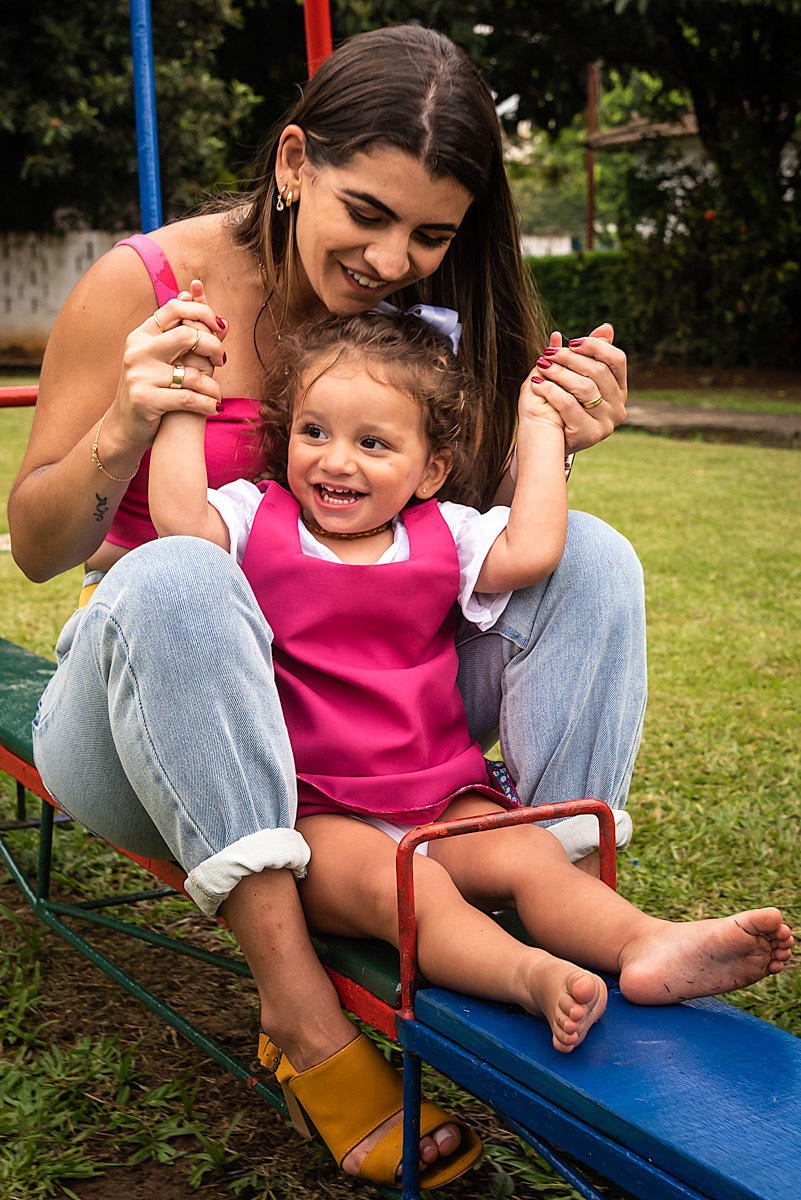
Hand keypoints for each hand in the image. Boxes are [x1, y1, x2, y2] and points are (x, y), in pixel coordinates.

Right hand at [110, 284, 226, 447]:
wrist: (125, 426)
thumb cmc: (151, 387)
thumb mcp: (161, 354)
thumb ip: (178, 326)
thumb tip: (193, 290)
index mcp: (141, 334)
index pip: (175, 308)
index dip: (203, 312)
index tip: (221, 327)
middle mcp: (137, 351)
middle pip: (187, 335)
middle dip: (213, 346)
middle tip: (222, 359)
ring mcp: (139, 375)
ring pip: (192, 373)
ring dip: (213, 386)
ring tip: (217, 394)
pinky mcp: (145, 400)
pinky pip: (188, 399)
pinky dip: (207, 404)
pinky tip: (214, 407)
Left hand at [527, 323, 626, 451]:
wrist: (549, 440)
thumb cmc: (562, 404)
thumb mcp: (576, 376)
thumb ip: (590, 353)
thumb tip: (607, 327)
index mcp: (619, 389)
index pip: (617, 360)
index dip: (595, 347)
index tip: (572, 342)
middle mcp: (619, 407)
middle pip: (598, 372)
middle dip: (570, 358)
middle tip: (548, 353)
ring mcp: (606, 423)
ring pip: (585, 387)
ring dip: (559, 372)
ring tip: (541, 365)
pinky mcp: (589, 435)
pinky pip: (569, 406)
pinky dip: (551, 391)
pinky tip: (536, 383)